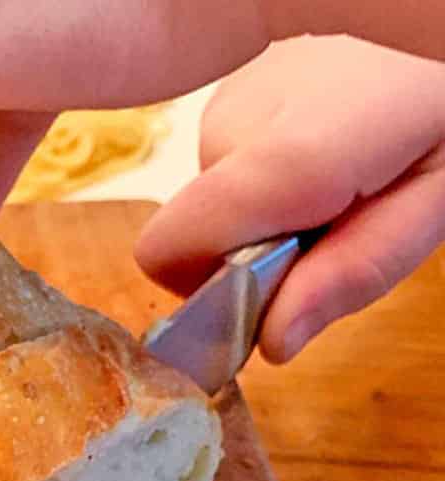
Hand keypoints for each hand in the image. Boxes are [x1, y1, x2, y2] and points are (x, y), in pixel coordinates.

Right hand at [136, 36, 444, 361]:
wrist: (441, 6)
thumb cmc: (443, 102)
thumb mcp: (434, 200)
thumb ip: (355, 273)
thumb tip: (271, 343)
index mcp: (286, 159)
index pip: (167, 252)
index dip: (208, 291)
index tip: (275, 285)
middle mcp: (234, 122)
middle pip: (195, 235)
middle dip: (256, 249)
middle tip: (341, 217)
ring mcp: (227, 95)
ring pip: (216, 198)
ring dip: (273, 207)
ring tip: (350, 168)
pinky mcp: (234, 83)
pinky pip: (233, 159)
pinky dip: (275, 168)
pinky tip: (332, 136)